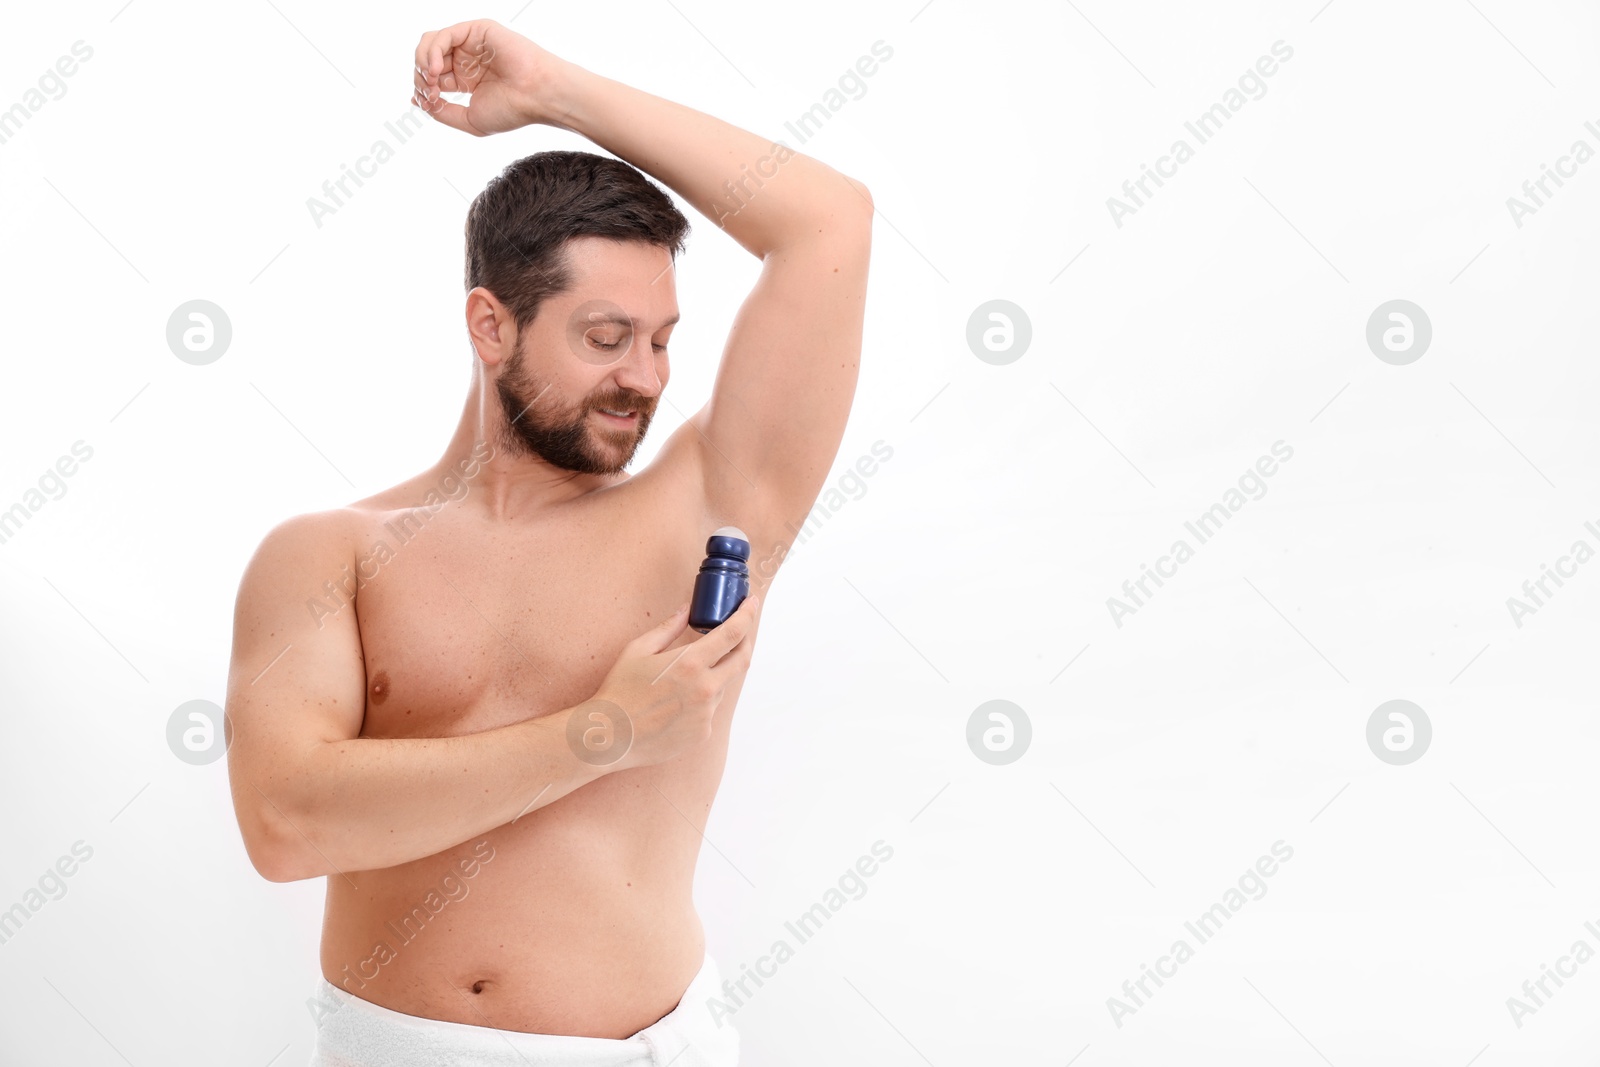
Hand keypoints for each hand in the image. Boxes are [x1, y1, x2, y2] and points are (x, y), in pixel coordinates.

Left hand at [411, 19, 564, 135]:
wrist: (537, 96)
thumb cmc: (512, 110)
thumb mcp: (469, 120)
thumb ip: (442, 112)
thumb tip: (417, 100)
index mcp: (466, 80)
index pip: (431, 78)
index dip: (422, 88)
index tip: (430, 102)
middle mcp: (466, 60)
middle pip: (426, 59)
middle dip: (421, 76)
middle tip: (431, 92)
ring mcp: (471, 44)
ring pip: (430, 43)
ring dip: (422, 61)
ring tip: (432, 79)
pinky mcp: (476, 30)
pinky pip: (443, 35)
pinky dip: (433, 51)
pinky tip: (437, 69)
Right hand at [592, 594, 763, 770]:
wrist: (610, 737)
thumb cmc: (620, 690)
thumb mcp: (638, 651)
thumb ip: (667, 629)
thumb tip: (686, 611)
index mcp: (689, 664)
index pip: (732, 634)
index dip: (746, 615)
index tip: (751, 603)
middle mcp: (705, 689)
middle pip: (741, 660)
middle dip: (744, 642)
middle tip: (737, 634)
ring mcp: (706, 714)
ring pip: (720, 687)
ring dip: (711, 677)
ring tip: (676, 682)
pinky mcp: (703, 733)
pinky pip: (708, 711)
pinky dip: (698, 702)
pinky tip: (671, 706)